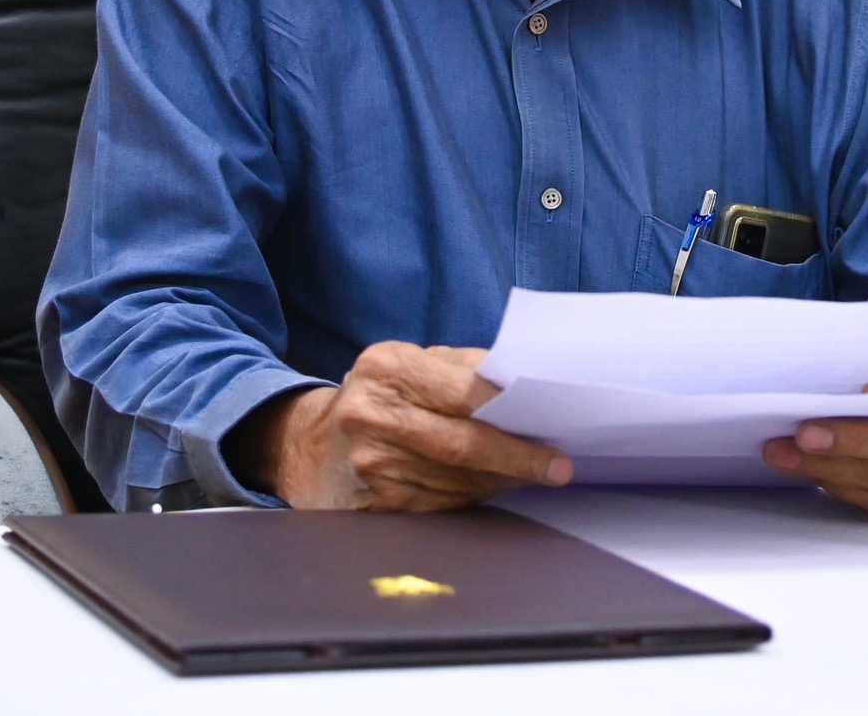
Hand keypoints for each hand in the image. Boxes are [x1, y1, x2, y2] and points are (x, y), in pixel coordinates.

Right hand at [241, 343, 572, 510]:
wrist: (309, 446)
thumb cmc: (378, 396)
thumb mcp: (410, 363)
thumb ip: (463, 368)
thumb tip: (523, 383)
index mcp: (386, 369)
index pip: (462, 393)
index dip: (510, 416)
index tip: (550, 431)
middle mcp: (372, 417)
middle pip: (462, 446)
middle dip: (517, 459)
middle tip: (558, 468)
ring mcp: (370, 465)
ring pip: (457, 481)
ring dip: (501, 480)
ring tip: (531, 473)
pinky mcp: (374, 504)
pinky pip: (442, 505)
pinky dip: (474, 496)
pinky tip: (492, 486)